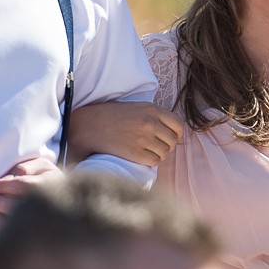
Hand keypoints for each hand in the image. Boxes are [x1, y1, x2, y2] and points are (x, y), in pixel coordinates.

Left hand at [0, 157, 63, 226]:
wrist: (71, 202)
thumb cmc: (51, 180)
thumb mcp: (44, 166)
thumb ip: (28, 166)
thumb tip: (16, 175)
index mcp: (48, 185)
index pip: (21, 185)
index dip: (2, 185)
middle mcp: (45, 204)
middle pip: (14, 204)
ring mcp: (40, 221)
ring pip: (12, 219)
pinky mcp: (35, 232)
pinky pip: (14, 230)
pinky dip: (0, 222)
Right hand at [68, 101, 183, 164]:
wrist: (90, 125)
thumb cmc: (112, 116)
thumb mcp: (137, 107)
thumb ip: (155, 116)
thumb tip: (173, 130)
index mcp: (152, 110)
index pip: (179, 126)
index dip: (176, 134)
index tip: (169, 138)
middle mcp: (150, 123)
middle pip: (173, 141)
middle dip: (167, 146)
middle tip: (155, 147)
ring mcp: (143, 138)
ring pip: (165, 153)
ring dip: (158, 155)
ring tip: (146, 151)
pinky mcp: (135, 153)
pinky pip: (154, 162)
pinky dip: (150, 162)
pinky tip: (141, 157)